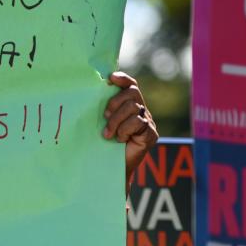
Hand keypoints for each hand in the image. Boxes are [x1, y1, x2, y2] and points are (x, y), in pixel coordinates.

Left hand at [102, 72, 157, 188]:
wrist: (111, 168)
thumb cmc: (103, 145)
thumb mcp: (101, 123)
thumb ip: (103, 109)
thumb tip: (95, 89)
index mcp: (130, 105)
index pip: (131, 85)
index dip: (122, 79)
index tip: (110, 78)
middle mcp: (141, 111)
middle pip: (132, 94)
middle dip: (115, 102)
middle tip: (104, 115)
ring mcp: (148, 121)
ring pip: (134, 108)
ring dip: (116, 120)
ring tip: (108, 134)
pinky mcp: (151, 133)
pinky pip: (138, 122)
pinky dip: (125, 130)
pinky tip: (120, 139)